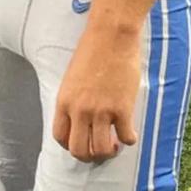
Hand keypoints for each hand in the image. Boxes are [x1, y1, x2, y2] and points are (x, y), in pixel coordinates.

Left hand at [52, 25, 139, 162]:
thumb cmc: (93, 49)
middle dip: (89, 155)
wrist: (111, 34)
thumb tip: (82, 118)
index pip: (60, 137)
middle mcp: (80, 110)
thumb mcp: (73, 76)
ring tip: (114, 141)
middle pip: (79, 151)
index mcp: (64, 100)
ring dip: (109, 151)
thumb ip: (74, 99)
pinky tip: (130, 131)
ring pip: (102, 150)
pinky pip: (126, 138)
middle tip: (99, 148)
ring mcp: (101, 111)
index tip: (82, 141)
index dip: (71, 145)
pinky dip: (129, 139)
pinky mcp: (122, 109)